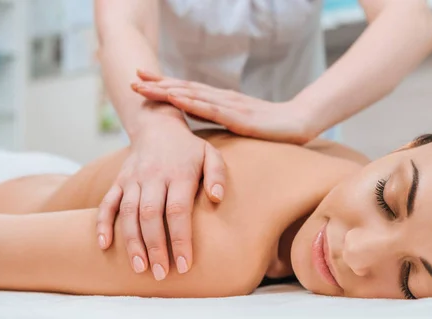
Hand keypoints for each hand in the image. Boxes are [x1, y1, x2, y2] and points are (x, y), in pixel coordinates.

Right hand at [96, 114, 225, 280]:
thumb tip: (216, 198)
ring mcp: (133, 179)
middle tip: (161, 274)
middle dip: (155, 247)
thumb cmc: (189, 149)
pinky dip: (102, 223)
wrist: (157, 126)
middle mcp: (153, 177)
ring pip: (128, 213)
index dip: (181, 239)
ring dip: (132, 242)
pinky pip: (107, 203)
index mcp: (179, 174)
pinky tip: (104, 245)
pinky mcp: (118, 181)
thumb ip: (217, 175)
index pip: (178, 211)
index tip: (185, 265)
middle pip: (151, 215)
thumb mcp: (211, 155)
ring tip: (139, 268)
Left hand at [132, 70, 314, 144]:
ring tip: (144, 87)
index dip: (164, 85)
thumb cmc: (270, 126)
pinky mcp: (240, 118)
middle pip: (185, 88)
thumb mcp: (238, 122)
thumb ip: (217, 119)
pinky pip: (212, 109)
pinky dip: (191, 102)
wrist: (298, 122)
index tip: (141, 81)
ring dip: (167, 90)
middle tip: (133, 79)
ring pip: (193, 95)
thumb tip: (193, 123)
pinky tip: (175, 98)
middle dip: (158, 84)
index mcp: (221, 100)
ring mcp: (230, 106)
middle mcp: (222, 98)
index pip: (187, 90)